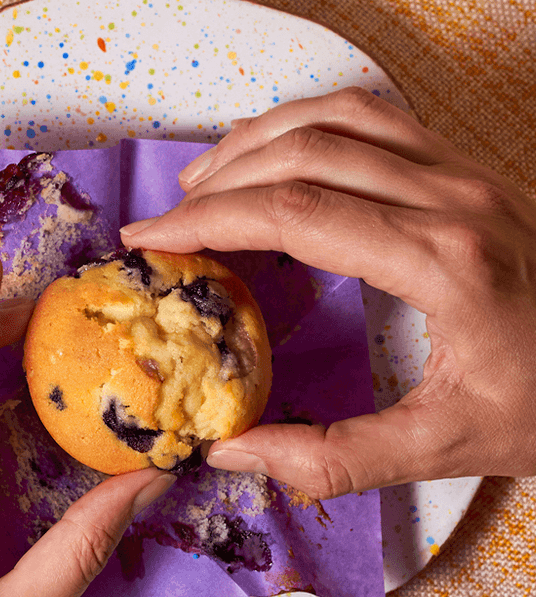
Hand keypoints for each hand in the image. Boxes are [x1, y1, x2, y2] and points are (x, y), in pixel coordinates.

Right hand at [120, 86, 535, 498]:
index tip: (149, 240)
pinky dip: (306, 124)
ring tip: (203, 181)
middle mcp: (453, 198)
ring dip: (256, 141)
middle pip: (304, 154)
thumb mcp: (452, 446)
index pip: (294, 212)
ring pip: (337, 117)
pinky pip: (373, 117)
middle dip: (218, 182)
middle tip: (166, 221)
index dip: (207, 221)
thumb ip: (338, 456)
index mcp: (444, 262)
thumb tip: (234, 452)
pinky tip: (275, 155)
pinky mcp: (469, 167)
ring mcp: (465, 172)